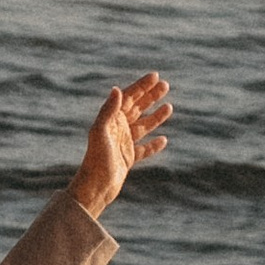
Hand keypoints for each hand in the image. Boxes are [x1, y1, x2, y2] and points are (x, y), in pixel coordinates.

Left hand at [73, 71, 170, 216]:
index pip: (128, 98)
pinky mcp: (128, 158)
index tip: (155, 76)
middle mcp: (117, 129)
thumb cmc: (96, 160)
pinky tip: (164, 140)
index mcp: (110, 120)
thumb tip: (117, 89)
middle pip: (137, 108)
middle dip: (150, 96)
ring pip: (143, 126)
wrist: (95, 188)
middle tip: (166, 85)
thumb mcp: (101, 133)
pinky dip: (153, 144)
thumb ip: (108, 111)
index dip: (141, 86)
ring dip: (156, 116)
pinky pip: (144, 149)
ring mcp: (123, 143)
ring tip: (169, 107)